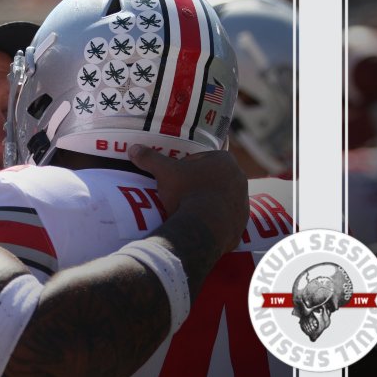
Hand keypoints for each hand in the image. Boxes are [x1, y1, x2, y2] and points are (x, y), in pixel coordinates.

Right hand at [129, 145, 247, 254]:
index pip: (202, 159)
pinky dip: (214, 219)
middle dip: (199, 184)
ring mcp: (243, 201)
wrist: (203, 227)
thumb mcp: (165, 173)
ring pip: (221, 197)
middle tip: (180, 194)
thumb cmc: (186, 192)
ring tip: (188, 210)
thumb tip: (133, 148)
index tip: (175, 178)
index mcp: (224, 160)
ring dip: (208, 201)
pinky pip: (226, 217)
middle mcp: (239, 178)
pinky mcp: (242, 221)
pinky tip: (199, 223)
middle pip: (213, 178)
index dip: (186, 167)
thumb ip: (150, 159)